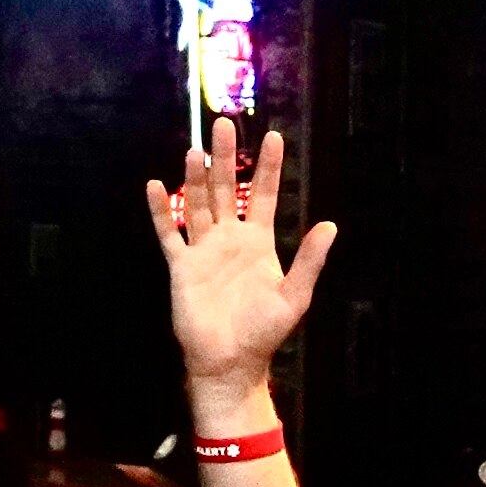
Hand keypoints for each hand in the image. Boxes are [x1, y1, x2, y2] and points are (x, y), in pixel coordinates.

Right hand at [145, 116, 335, 399]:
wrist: (230, 363)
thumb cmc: (264, 333)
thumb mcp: (294, 296)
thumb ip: (309, 260)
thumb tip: (330, 225)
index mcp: (258, 243)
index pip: (263, 195)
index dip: (268, 167)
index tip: (273, 136)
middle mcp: (229, 240)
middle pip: (226, 189)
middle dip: (225, 157)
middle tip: (223, 123)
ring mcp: (204, 251)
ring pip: (198, 204)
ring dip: (195, 177)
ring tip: (195, 149)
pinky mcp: (181, 266)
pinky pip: (169, 233)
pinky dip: (161, 211)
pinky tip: (155, 186)